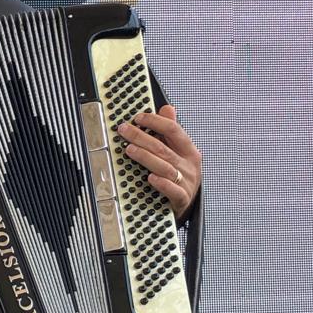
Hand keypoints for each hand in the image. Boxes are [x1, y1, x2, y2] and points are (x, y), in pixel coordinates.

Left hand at [117, 104, 201, 218]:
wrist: (188, 204)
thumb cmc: (180, 176)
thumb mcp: (179, 152)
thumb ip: (171, 131)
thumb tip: (167, 108)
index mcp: (188, 150)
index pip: (173, 130)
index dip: (155, 121)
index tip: (138, 117)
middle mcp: (188, 165)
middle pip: (163, 147)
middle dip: (141, 137)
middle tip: (124, 130)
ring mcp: (186, 182)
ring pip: (165, 167)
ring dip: (146, 157)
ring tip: (129, 150)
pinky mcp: (182, 198)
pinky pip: (172, 190)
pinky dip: (162, 184)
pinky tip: (150, 178)